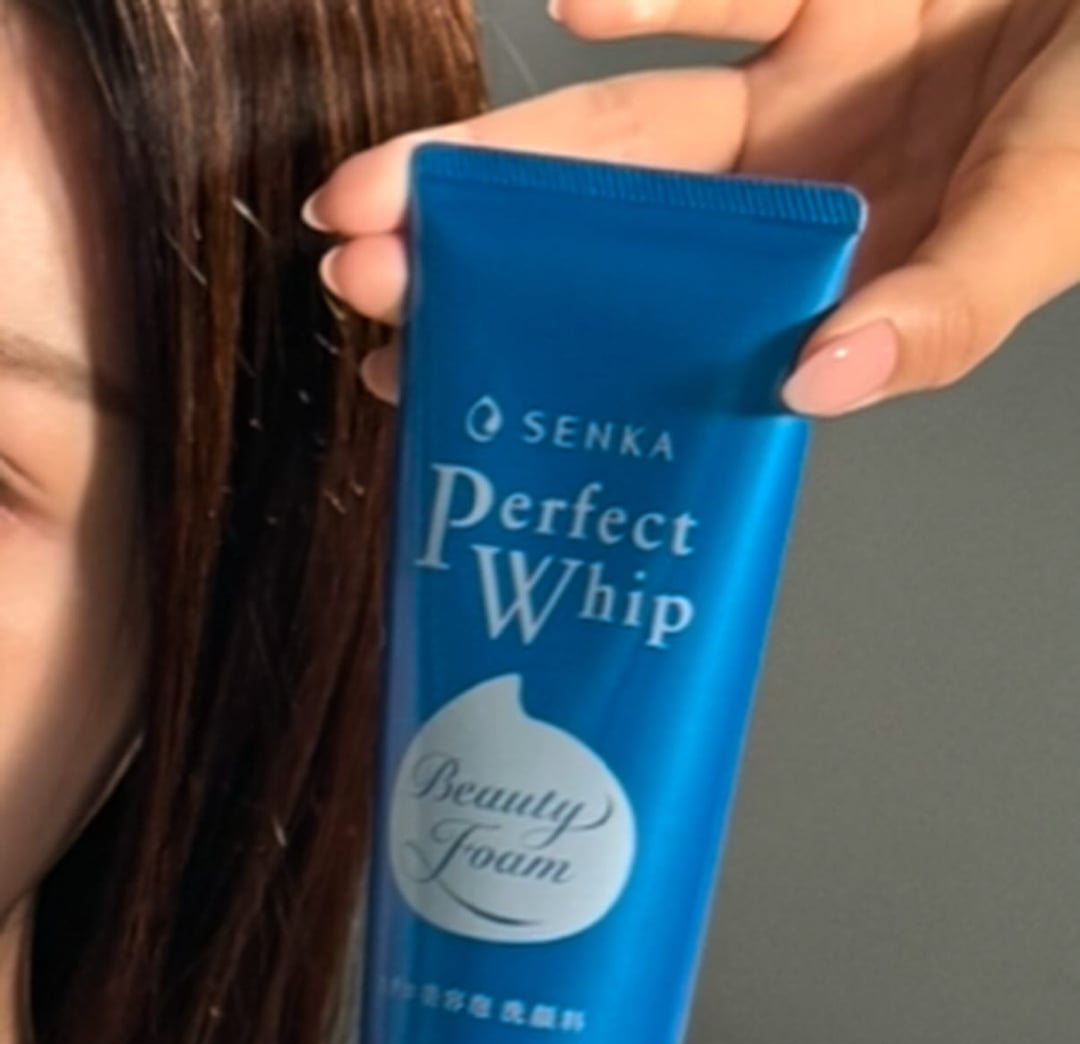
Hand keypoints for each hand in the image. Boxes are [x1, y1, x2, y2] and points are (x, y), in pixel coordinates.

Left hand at [302, 0, 1079, 414]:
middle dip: (482, 250)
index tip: (422, 382)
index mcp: (840, 281)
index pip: (671, 341)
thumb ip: (945, 311)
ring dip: (513, 146)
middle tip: (353, 272)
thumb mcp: (1047, 218)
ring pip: (631, 121)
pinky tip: (572, 5)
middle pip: (616, 235)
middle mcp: (802, 193)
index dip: (551, 362)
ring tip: (392, 183)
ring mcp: (807, 80)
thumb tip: (813, 390)